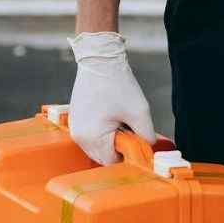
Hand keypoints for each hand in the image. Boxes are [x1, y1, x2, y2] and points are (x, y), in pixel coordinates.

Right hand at [68, 32, 155, 165]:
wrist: (100, 61)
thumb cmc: (118, 84)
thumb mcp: (139, 111)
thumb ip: (146, 135)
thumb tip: (149, 149)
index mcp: (92, 138)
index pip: (112, 162)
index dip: (127, 156)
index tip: (138, 143)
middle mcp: (79, 137)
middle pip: (102, 157)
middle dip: (118, 149)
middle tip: (131, 131)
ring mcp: (74, 129)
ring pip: (97, 148)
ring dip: (111, 142)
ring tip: (121, 122)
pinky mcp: (75, 121)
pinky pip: (91, 137)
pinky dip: (102, 134)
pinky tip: (112, 118)